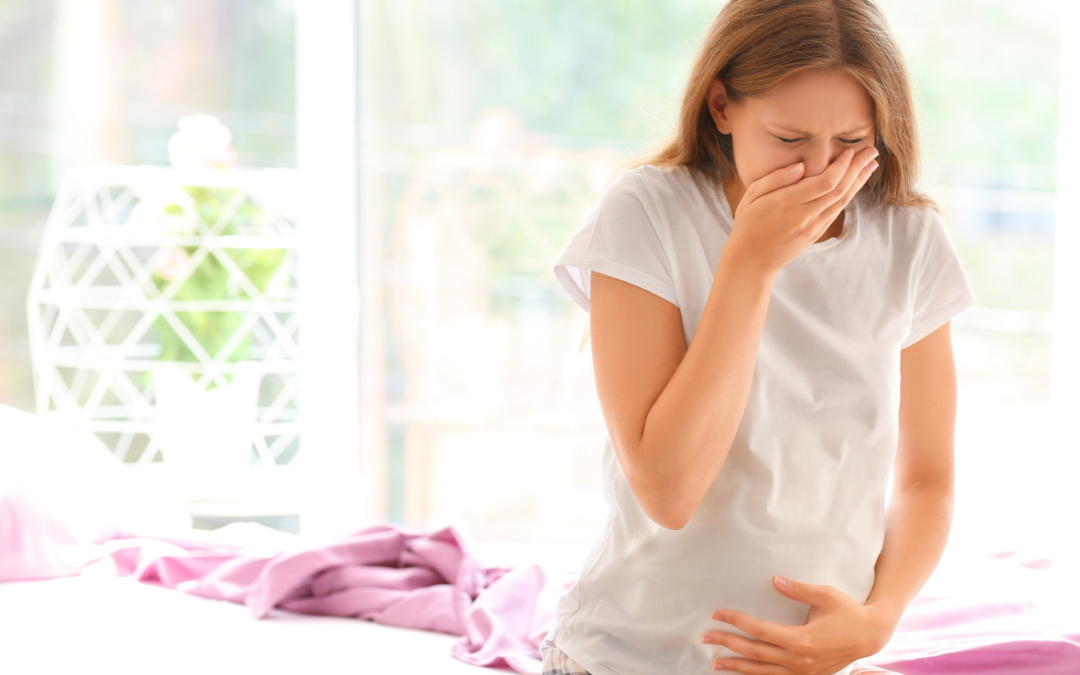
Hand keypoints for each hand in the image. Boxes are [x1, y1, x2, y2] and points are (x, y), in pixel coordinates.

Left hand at [701, 575, 894, 673]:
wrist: (871, 636)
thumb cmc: (848, 611)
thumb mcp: (825, 595)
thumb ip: (797, 589)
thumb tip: (774, 580)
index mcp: (801, 639)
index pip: (759, 631)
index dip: (735, 621)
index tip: (716, 614)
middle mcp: (798, 659)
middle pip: (754, 654)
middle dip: (727, 645)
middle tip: (704, 638)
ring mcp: (802, 671)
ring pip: (762, 672)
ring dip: (737, 667)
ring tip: (715, 663)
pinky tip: (743, 673)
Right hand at [724, 146, 878, 275]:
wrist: (752, 259)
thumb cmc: (748, 223)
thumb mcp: (752, 196)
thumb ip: (776, 178)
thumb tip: (801, 166)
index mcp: (787, 202)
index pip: (824, 181)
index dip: (841, 165)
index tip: (850, 151)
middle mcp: (804, 215)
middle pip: (839, 189)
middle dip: (857, 168)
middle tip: (871, 151)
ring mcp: (812, 227)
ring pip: (842, 200)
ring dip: (858, 181)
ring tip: (871, 164)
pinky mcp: (815, 234)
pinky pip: (836, 211)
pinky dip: (849, 195)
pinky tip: (855, 184)